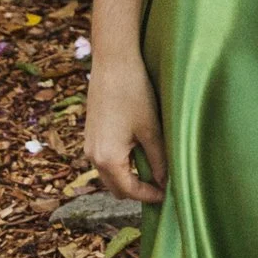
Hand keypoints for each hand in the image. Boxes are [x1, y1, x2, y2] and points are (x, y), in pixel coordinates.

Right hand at [84, 49, 167, 204]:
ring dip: (128, 177)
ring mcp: (88, 145)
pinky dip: (120, 164)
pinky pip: (104, 160)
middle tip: (161, 185)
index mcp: (108, 159)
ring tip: (152, 169)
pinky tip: (137, 152)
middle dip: (138, 190)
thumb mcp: (151, 130)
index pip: (130, 190)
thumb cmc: (134, 92)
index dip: (151, 196)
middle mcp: (93, 156)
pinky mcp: (90, 134)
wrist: (112, 62)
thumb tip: (166, 182)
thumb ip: (159, 160)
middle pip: (116, 188)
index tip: (168, 196)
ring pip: (109, 175)